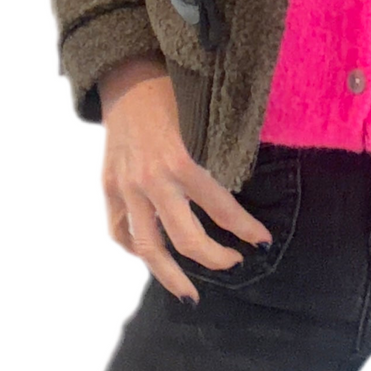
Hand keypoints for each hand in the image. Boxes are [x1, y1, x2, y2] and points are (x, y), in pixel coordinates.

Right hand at [98, 58, 272, 304]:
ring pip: (148, 247)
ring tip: (188, 295)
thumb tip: (246, 188)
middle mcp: (151, 180)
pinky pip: (120, 231)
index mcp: (180, 161)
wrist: (125, 76)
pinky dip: (136, 248)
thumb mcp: (201, 119)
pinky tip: (153, 256)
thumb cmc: (171, 92)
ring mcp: (126, 187)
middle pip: (185, 239)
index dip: (245, 229)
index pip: (221, 208)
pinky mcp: (108, 187)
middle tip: (233, 264)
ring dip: (170, 275)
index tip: (261, 243)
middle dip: (214, 259)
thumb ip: (217, 155)